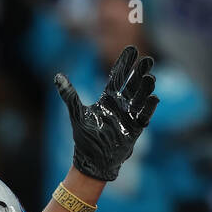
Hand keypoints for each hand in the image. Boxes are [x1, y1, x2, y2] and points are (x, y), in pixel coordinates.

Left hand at [54, 45, 158, 180]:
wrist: (92, 162)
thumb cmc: (84, 138)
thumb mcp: (77, 114)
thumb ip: (70, 95)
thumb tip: (57, 76)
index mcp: (108, 99)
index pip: (117, 77)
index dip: (124, 64)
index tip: (131, 49)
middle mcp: (121, 105)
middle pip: (132, 85)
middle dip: (139, 73)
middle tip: (147, 60)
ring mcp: (129, 116)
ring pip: (141, 98)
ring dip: (146, 88)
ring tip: (150, 77)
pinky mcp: (135, 129)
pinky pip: (144, 116)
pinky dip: (149, 108)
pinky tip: (153, 98)